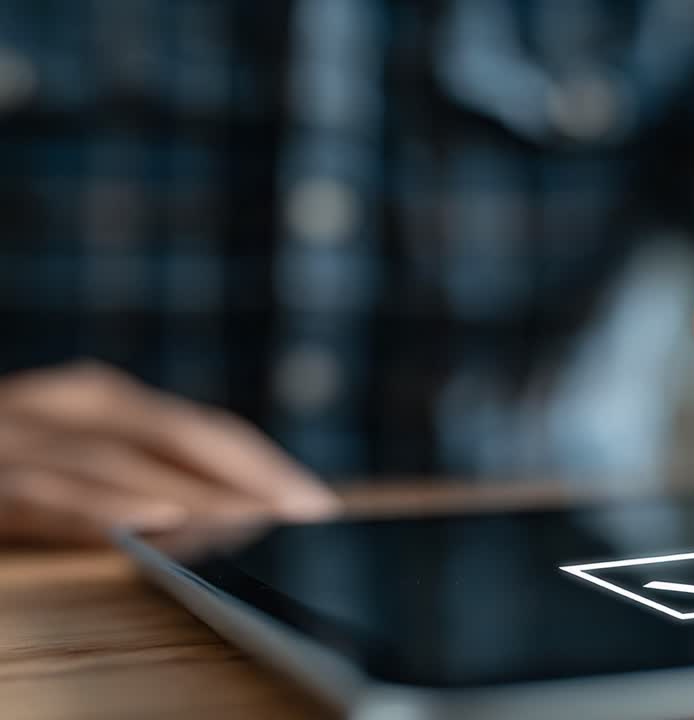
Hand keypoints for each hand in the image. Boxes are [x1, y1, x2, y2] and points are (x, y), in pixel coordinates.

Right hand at [0, 362, 338, 544]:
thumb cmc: (8, 468)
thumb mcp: (75, 462)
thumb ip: (145, 477)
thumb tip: (238, 513)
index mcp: (94, 400)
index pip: (199, 428)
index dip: (262, 462)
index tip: (317, 500)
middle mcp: (60, 406)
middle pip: (174, 432)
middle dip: (248, 473)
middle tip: (307, 511)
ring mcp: (13, 437)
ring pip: (115, 459)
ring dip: (188, 491)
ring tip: (252, 518)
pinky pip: (40, 493)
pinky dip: (96, 506)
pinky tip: (146, 521)